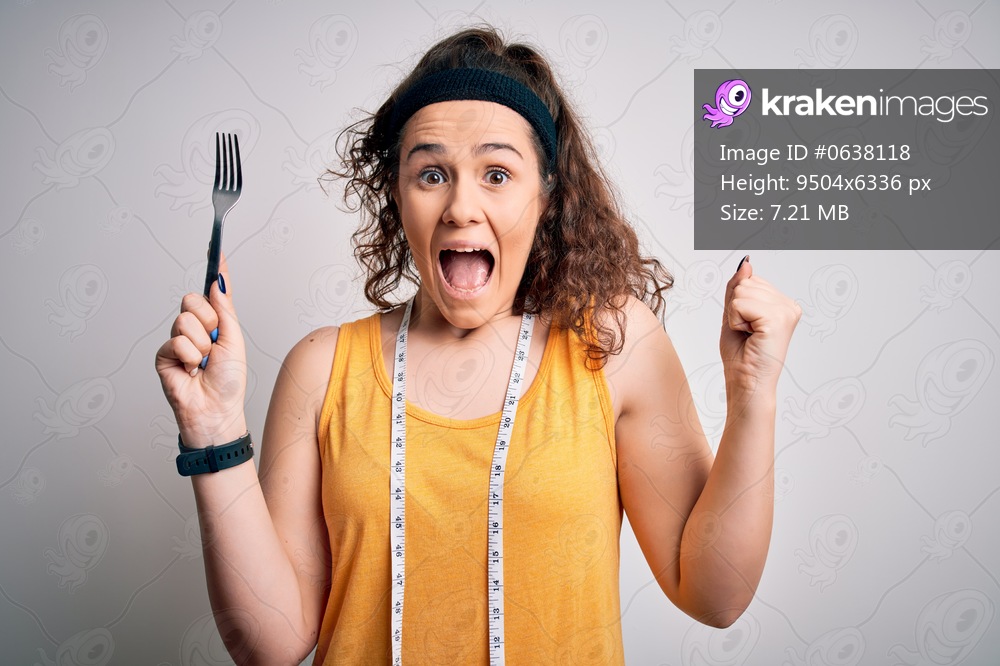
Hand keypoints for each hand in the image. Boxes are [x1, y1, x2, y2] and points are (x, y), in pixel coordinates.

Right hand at [155, 254, 247, 446]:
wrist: (215, 410)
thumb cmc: (229, 382)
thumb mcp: (234, 340)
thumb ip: (224, 311)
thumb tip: (218, 283)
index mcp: (215, 322)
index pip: (211, 291)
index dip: (214, 270)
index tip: (215, 246)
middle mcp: (195, 327)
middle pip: (193, 300)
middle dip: (208, 321)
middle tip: (213, 343)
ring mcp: (178, 340)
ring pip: (185, 320)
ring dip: (200, 344)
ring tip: (203, 362)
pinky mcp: (164, 354)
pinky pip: (176, 341)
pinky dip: (189, 357)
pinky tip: (191, 371)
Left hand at [720, 256, 800, 394]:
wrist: (746, 384)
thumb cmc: (741, 357)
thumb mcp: (733, 315)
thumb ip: (738, 288)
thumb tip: (746, 263)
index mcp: (782, 304)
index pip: (749, 281)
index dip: (736, 304)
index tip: (746, 327)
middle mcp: (789, 306)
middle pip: (746, 282)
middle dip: (735, 308)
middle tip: (746, 333)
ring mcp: (786, 311)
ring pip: (742, 291)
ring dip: (735, 315)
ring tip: (749, 335)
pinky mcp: (778, 319)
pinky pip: (740, 303)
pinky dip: (735, 320)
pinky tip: (750, 336)